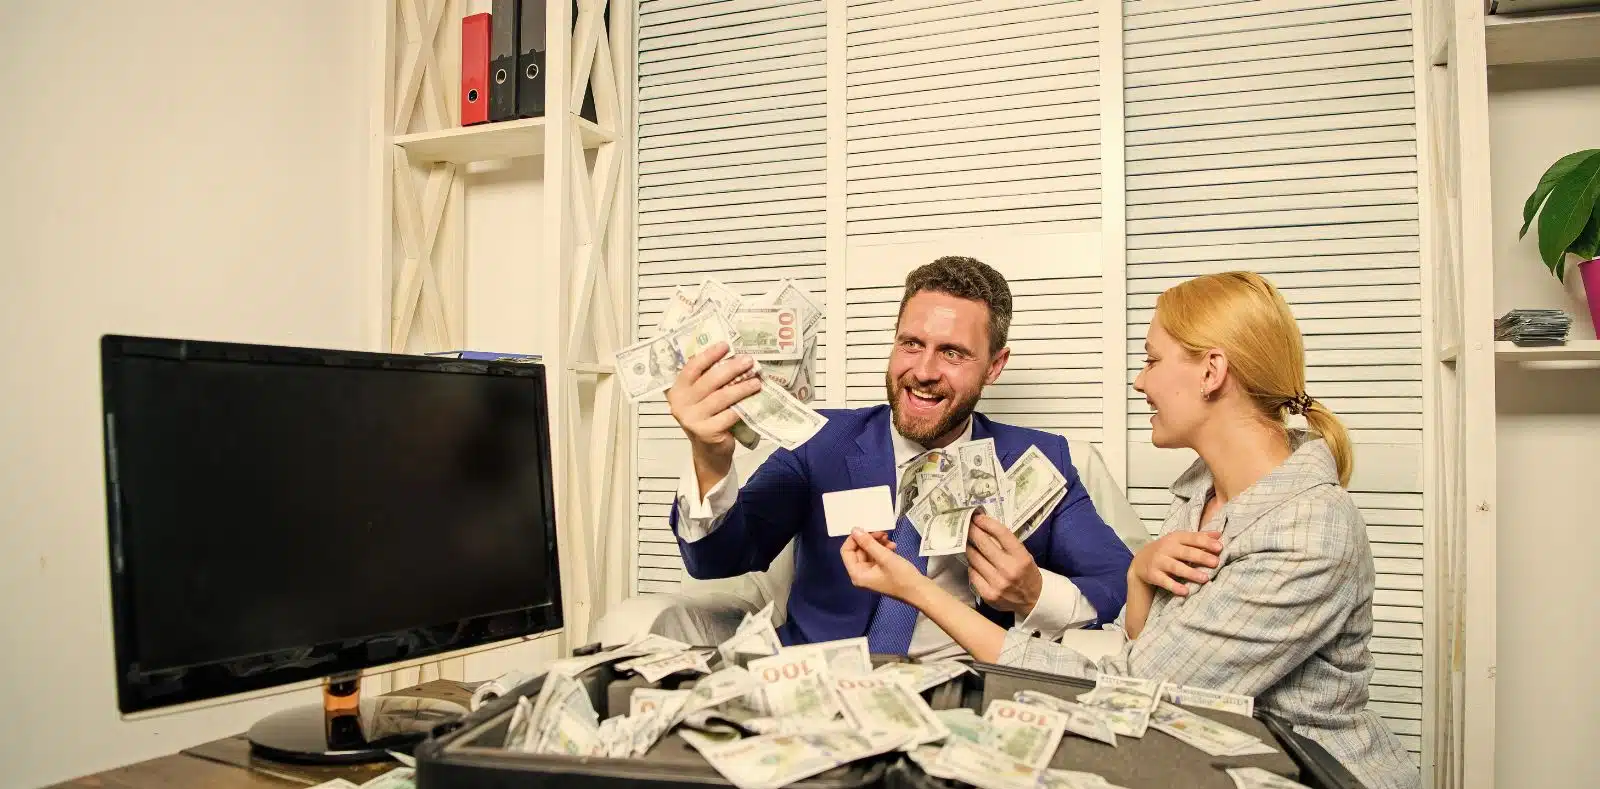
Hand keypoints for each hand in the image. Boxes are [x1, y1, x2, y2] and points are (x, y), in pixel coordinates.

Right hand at [665, 342, 761, 464]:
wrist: (709, 450)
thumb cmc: (708, 417)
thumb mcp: (702, 397)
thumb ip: (707, 379)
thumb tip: (731, 356)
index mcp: (677, 390)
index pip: (692, 367)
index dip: (709, 355)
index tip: (725, 345)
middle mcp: (680, 404)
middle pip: (709, 380)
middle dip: (731, 368)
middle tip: (748, 361)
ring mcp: (692, 419)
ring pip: (721, 397)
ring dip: (741, 387)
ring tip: (756, 381)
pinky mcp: (706, 432)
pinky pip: (728, 415)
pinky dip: (742, 406)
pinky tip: (753, 400)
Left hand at [840, 530, 928, 603]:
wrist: (920, 591)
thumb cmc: (902, 576)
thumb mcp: (885, 557)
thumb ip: (868, 543)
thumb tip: (854, 530)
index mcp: (857, 574)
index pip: (846, 551)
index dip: (854, 539)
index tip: (866, 528)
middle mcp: (861, 574)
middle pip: (857, 550)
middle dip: (869, 539)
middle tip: (882, 532)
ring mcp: (871, 573)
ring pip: (868, 551)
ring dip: (877, 543)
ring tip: (889, 539)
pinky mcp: (880, 571)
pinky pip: (876, 556)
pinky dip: (883, 549)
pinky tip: (893, 546)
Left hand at [966, 514, 1042, 614]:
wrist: (1032, 601)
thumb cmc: (1026, 574)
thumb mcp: (1024, 556)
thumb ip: (1007, 544)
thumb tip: (984, 527)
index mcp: (1021, 558)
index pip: (1001, 534)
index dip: (987, 523)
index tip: (977, 517)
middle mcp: (1009, 570)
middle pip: (983, 544)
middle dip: (973, 531)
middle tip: (967, 525)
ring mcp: (997, 583)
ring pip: (974, 558)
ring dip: (970, 548)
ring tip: (969, 543)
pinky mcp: (988, 594)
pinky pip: (972, 573)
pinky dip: (972, 566)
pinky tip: (975, 563)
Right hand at [1130, 530, 1222, 595]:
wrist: (1140, 560)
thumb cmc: (1167, 550)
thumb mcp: (1180, 541)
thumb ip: (1199, 538)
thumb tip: (1219, 534)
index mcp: (1176, 538)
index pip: (1192, 538)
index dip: (1206, 542)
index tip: (1219, 548)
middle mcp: (1166, 548)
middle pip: (1186, 553)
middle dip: (1201, 557)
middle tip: (1215, 563)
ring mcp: (1159, 561)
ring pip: (1176, 567)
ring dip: (1190, 573)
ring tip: (1204, 578)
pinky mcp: (1153, 574)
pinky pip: (1164, 581)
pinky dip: (1174, 586)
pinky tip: (1185, 591)